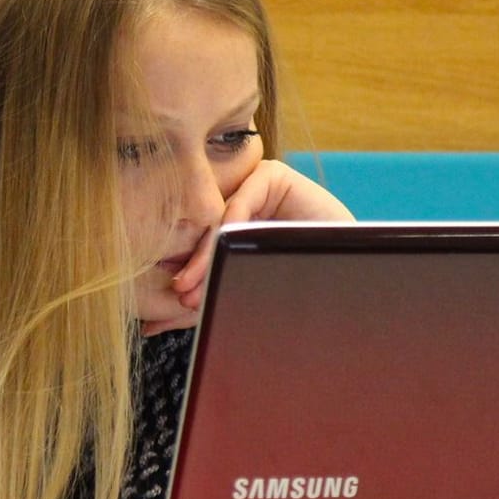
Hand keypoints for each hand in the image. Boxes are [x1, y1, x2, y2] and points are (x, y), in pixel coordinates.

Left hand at [141, 161, 352, 335]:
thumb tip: (145, 323)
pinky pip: (242, 201)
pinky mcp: (272, 174)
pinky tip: (227, 255)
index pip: (201, 248)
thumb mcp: (244, 294)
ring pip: (219, 220)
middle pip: (206, 234)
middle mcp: (238, 203)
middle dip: (194, 268)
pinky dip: (232, 228)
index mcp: (229, 228)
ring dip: (206, 254)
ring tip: (197, 285)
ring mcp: (254, 186)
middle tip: (183, 295)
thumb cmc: (305, 282)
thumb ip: (196, 306)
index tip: (179, 304)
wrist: (353, 273)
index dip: (190, 274)